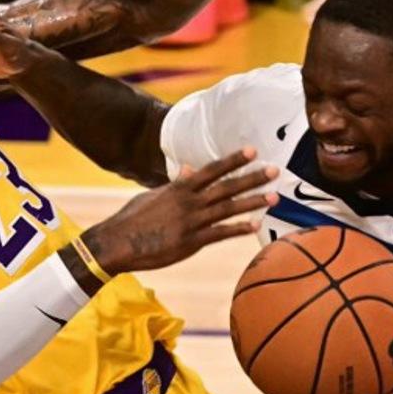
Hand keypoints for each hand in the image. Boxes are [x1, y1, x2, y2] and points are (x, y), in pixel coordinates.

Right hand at [83, 149, 278, 275]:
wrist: (117, 242)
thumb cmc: (133, 219)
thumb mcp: (153, 196)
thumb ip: (175, 184)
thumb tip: (189, 169)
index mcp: (179, 189)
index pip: (211, 170)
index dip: (233, 160)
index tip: (252, 150)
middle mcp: (188, 202)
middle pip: (226, 187)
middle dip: (251, 178)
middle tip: (275, 170)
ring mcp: (190, 222)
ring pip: (227, 209)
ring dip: (252, 202)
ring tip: (273, 197)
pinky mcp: (190, 242)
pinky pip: (219, 233)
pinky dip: (238, 229)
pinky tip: (255, 226)